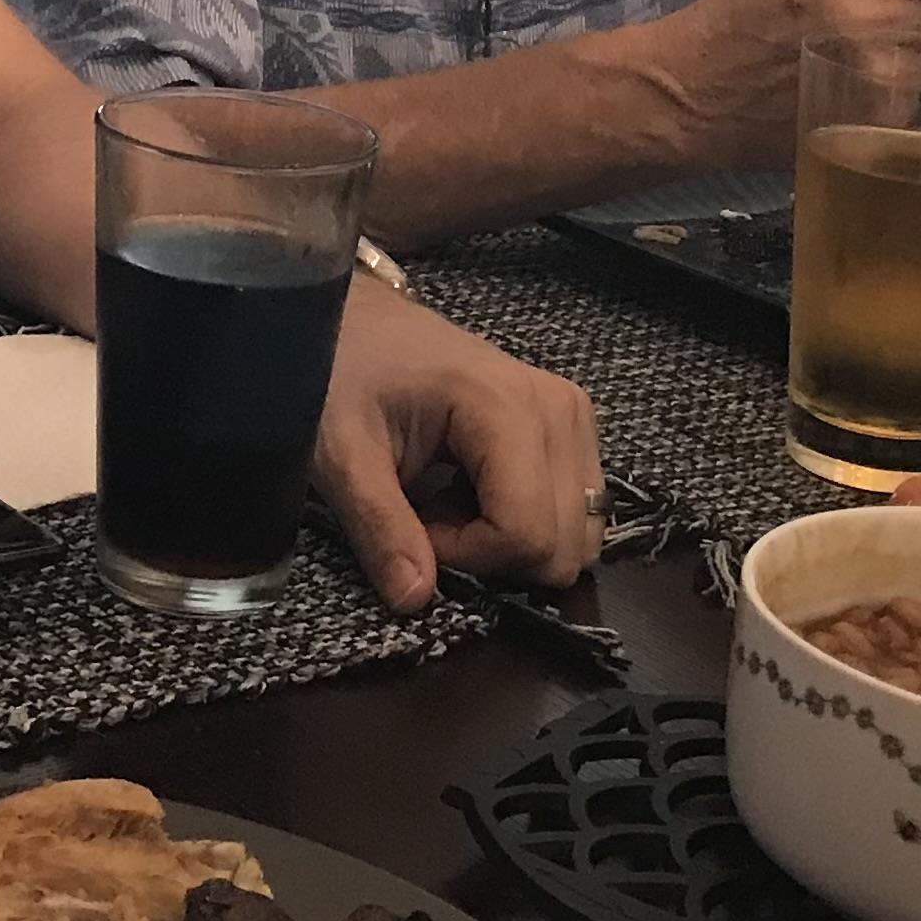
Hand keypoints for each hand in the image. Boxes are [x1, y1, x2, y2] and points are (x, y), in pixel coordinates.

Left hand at [313, 278, 601, 610]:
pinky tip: (473, 492)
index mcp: (504, 406)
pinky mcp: (572, 424)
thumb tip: (414, 601)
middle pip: (564, 543)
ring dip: (513, 543)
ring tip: (451, 503)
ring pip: (580, 535)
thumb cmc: (341, 374)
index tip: (414, 527)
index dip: (467, 557)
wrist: (358, 319)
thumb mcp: (341, 453)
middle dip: (494, 556)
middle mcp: (558, 409)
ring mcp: (572, 414)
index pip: (526, 532)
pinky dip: (528, 522)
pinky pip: (575, 510)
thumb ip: (379, 527)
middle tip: (431, 518)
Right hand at [624, 0, 920, 166]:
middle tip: (893, 15)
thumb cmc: (750, 12)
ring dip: (918, 53)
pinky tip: (859, 86)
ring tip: (868, 52)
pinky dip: (899, 90)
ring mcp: (875, 81)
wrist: (694, 93)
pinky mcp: (874, 127)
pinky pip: (919, 98)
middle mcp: (869, 21)